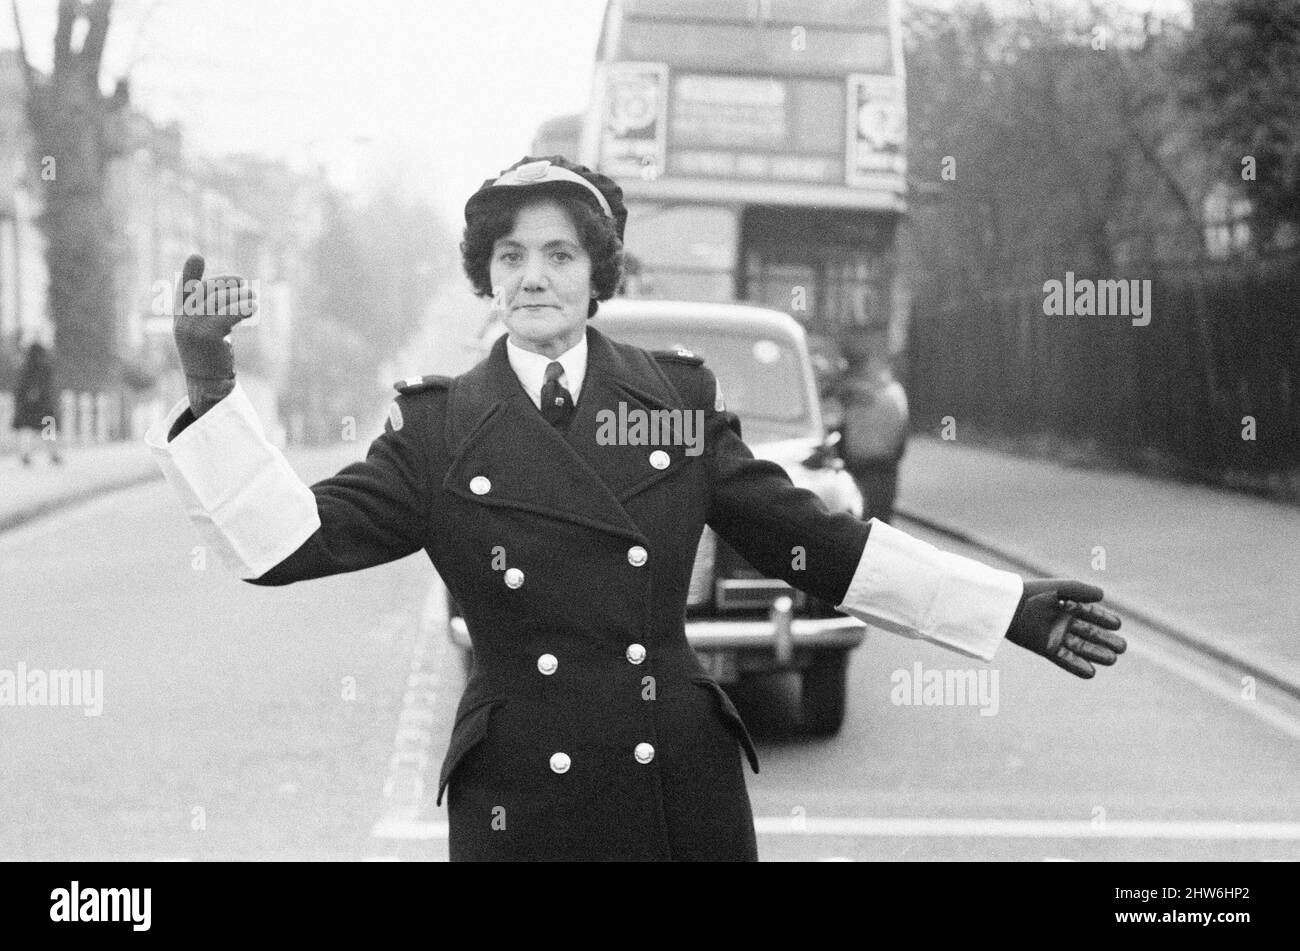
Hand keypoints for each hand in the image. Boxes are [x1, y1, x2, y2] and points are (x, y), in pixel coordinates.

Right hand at [172, 254, 257, 416]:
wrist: (208, 385)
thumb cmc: (211, 356)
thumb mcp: (205, 331)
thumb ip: (210, 310)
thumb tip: (230, 287)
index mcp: (180, 317)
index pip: (184, 290)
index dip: (190, 274)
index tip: (198, 257)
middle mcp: (182, 320)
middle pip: (210, 290)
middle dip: (230, 284)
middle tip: (246, 287)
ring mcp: (193, 328)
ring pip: (222, 299)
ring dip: (242, 295)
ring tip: (253, 300)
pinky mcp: (208, 335)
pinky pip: (230, 312)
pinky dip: (245, 307)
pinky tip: (253, 309)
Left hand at [1005, 579, 1125, 677]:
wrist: (1008, 606)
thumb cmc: (1032, 593)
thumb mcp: (1059, 588)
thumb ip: (1080, 590)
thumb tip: (1103, 595)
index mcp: (1066, 604)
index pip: (1090, 613)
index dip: (1104, 619)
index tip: (1117, 624)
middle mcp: (1062, 621)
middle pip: (1089, 632)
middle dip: (1105, 640)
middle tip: (1122, 647)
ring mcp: (1054, 635)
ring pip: (1080, 647)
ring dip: (1096, 654)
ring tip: (1112, 659)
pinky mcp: (1045, 648)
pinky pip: (1064, 659)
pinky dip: (1076, 666)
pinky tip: (1091, 672)